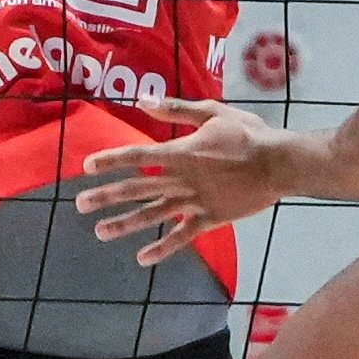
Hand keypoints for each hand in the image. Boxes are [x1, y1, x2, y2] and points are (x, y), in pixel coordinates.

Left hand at [76, 97, 285, 257]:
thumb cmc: (248, 133)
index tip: (87, 166)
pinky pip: (182, 236)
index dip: (111, 161)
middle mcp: (181, 179)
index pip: (137, 156)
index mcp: (180, 152)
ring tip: (100, 232)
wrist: (278, 163)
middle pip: (137, 188)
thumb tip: (143, 100)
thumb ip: (176, 109)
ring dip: (125, 223)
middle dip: (106, 195)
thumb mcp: (212, 112)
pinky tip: (142, 258)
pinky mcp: (210, 218)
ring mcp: (194, 202)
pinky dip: (163, 248)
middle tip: (80, 204)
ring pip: (153, 214)